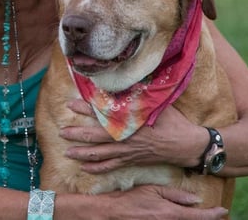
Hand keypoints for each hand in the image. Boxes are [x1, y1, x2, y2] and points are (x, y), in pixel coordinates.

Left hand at [60, 99, 203, 172]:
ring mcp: (128, 152)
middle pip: (95, 137)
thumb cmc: (173, 122)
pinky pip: (111, 167)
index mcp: (131, 121)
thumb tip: (126, 79)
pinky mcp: (131, 161)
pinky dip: (97, 169)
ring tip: (67, 152)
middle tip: (61, 132)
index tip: (70, 103)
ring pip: (100, 155)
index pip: (102, 113)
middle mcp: (126, 138)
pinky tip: (85, 168)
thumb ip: (139, 94)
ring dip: (82, 153)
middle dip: (77, 134)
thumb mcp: (157, 103)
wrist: (186, 145)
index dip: (85, 108)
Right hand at [101, 184, 227, 218]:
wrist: (113, 213)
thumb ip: (175, 195)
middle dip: (206, 219)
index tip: (223, 211)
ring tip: (200, 214)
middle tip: (215, 214)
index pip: (198, 216)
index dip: (213, 214)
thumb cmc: (131, 199)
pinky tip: (180, 216)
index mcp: (171, 213)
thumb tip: (195, 199)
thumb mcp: (153, 190)